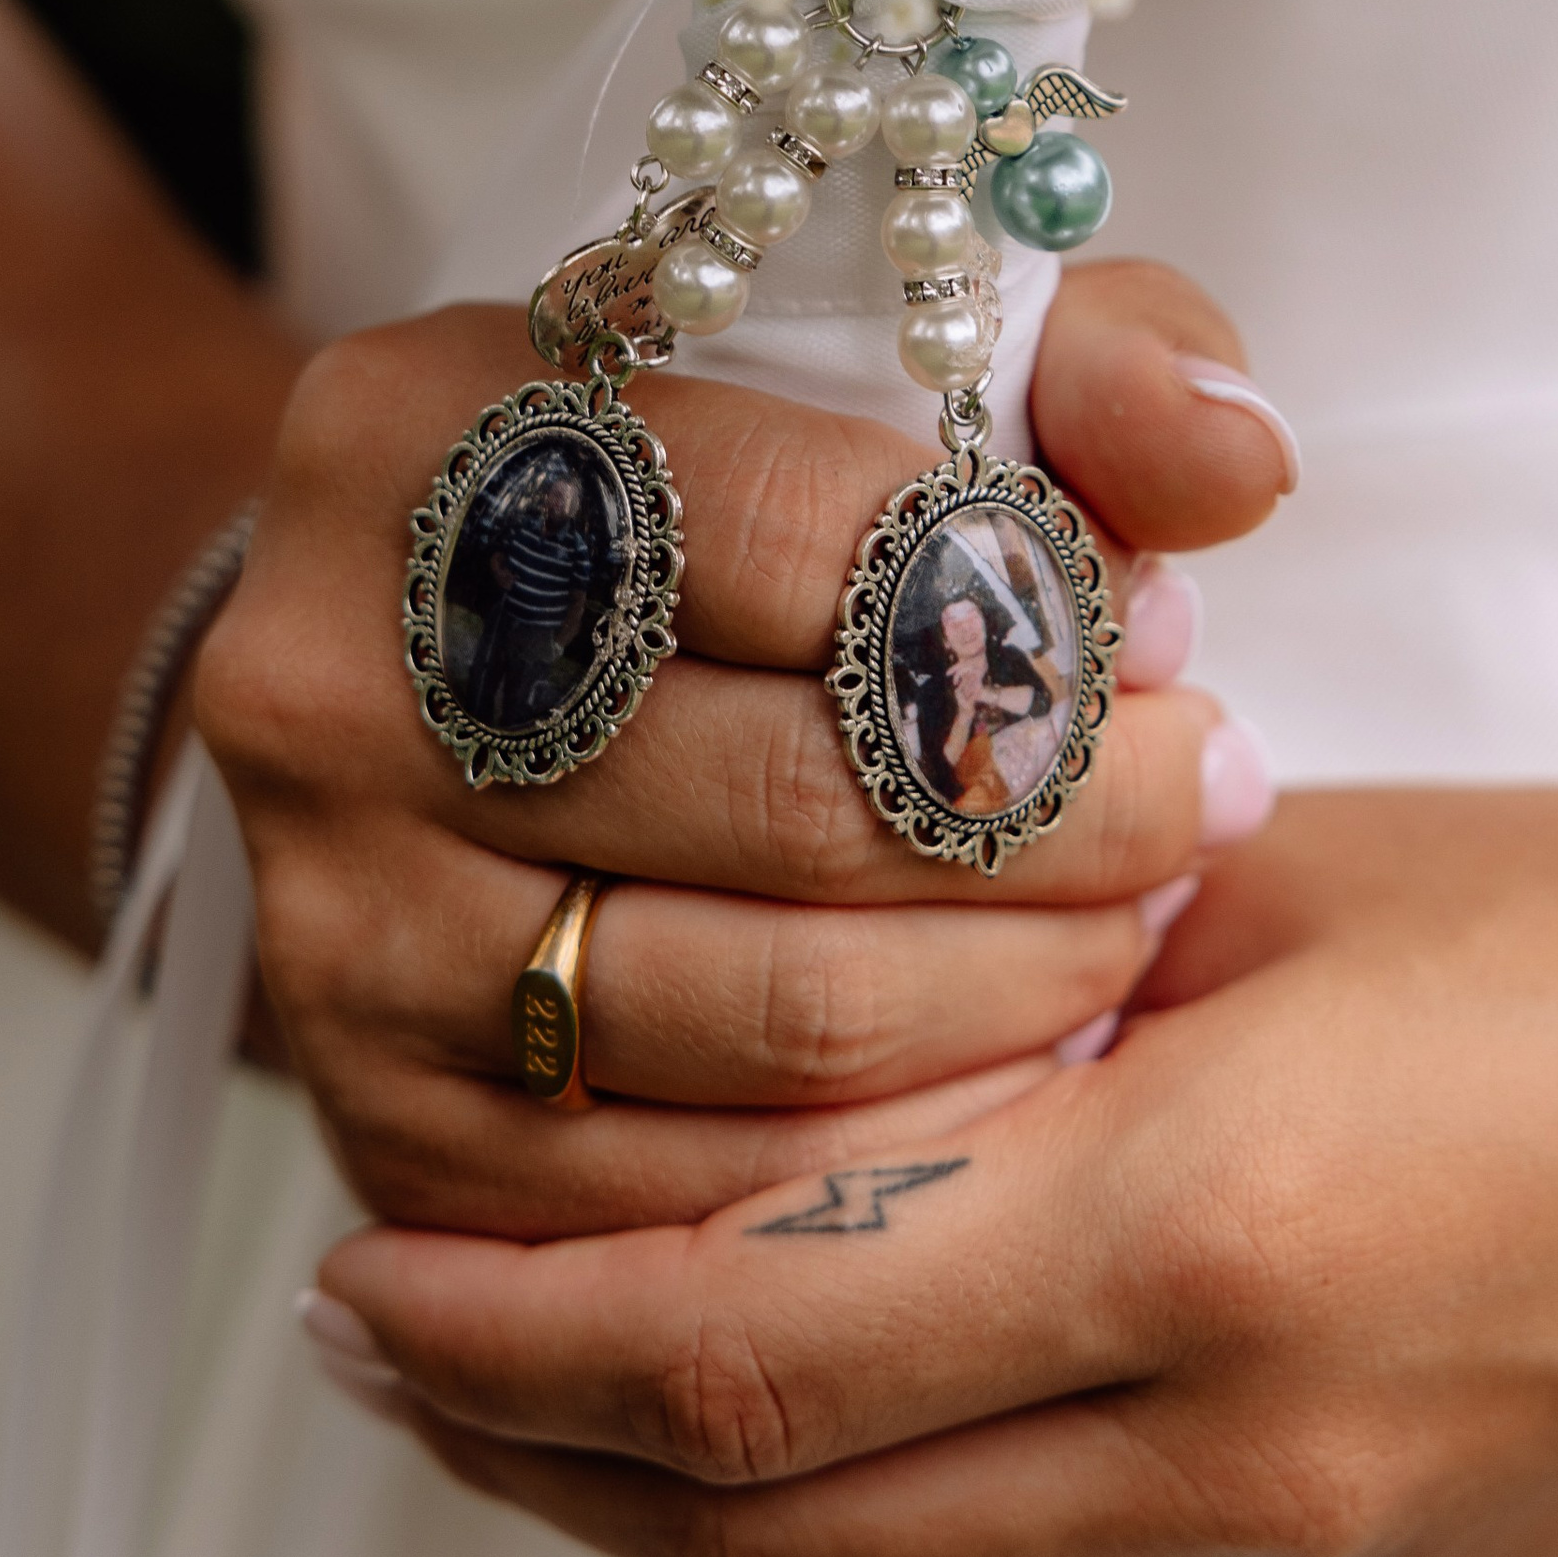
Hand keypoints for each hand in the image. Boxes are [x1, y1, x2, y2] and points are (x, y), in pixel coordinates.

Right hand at [195, 261, 1288, 1244]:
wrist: (453, 674)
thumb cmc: (725, 497)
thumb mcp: (891, 357)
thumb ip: (1087, 363)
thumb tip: (1231, 463)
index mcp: (416, 429)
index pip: (778, 526)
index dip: (1014, 593)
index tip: (1162, 636)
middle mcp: (327, 678)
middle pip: (787, 795)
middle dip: (1058, 816)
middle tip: (1205, 798)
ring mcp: (337, 923)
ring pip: (768, 1015)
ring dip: (1019, 988)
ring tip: (1132, 921)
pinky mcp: (382, 1127)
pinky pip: (706, 1199)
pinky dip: (903, 1151)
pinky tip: (1019, 1066)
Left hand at [310, 727, 1557, 1556]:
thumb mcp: (1305, 888)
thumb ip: (1051, 973)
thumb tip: (854, 1012)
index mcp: (1200, 1230)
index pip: (749, 1340)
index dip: (515, 1333)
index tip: (366, 1270)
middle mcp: (1234, 1452)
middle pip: (771, 1520)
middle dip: (534, 1445)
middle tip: (382, 1346)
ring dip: (680, 1506)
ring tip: (537, 1394)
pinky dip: (885, 1521)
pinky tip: (830, 1413)